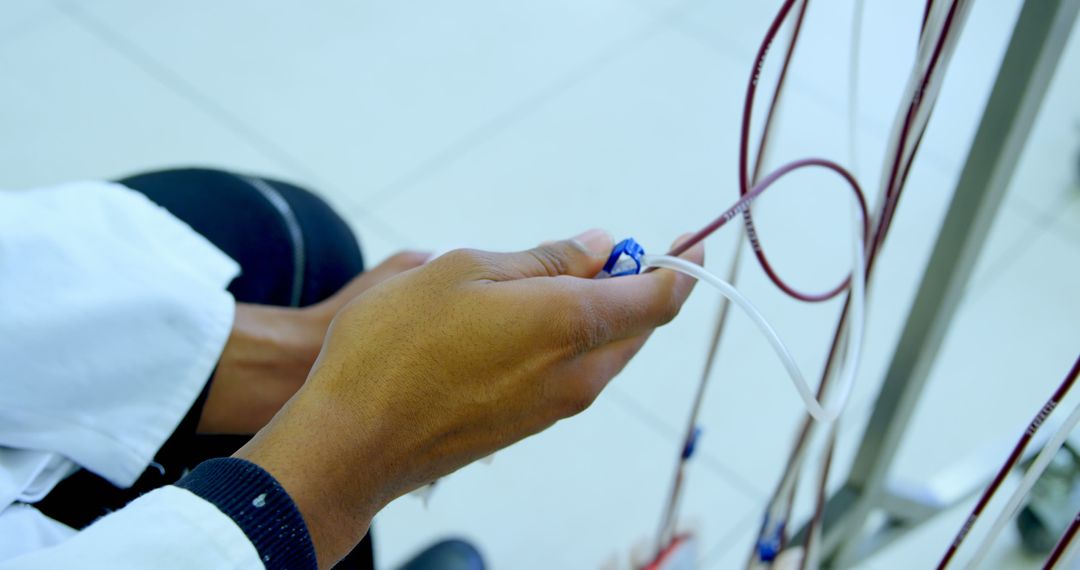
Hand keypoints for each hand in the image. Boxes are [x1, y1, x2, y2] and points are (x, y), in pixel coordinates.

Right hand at [235, 230, 704, 566]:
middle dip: (633, 284)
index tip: (685, 241)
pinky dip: (568, 341)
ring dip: (596, 313)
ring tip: (539, 282)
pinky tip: (516, 324)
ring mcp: (557, 406)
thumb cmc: (398, 346)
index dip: (680, 267)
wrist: (354, 440)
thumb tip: (600, 247)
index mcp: (572, 323)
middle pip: (637, 326)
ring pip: (605, 351)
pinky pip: (573, 374)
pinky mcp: (530, 425)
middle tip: (595, 252)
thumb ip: (544, 259)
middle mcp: (578, 373)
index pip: (659, 298)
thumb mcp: (466, 271)